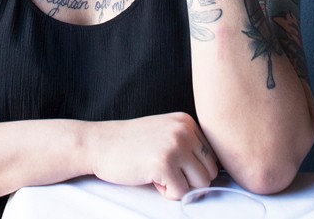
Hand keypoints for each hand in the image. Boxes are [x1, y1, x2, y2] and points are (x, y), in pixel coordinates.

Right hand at [88, 112, 218, 199]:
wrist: (98, 143)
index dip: (192, 167)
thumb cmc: (129, 143)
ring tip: (158, 173)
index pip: (212, 155)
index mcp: (186, 121)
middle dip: (190, 179)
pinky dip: (166, 192)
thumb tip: (215, 170)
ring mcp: (175, 146)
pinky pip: (181, 193)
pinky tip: (150, 177)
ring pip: (201, 184)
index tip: (171, 162)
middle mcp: (184, 130)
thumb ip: (188, 143)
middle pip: (210, 171)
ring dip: (180, 186)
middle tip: (165, 171)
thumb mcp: (164, 132)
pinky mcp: (164, 164)